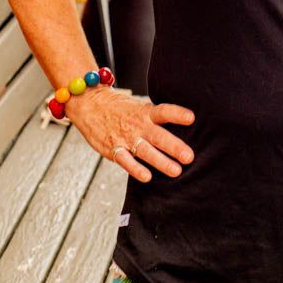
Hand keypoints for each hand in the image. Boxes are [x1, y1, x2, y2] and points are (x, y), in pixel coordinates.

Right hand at [65, 86, 194, 182]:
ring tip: (176, 171)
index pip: (164, 111)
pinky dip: (136, 169)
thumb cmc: (121, 108)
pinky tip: (147, 177)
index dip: (177, 114)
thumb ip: (158, 117)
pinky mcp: (113, 149)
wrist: (90, 105)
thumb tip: (188, 123)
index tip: (192, 118)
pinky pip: (125, 160)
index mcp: (146, 112)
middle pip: (158, 136)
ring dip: (161, 161)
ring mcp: (126, 138)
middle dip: (175, 147)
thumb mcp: (141, 106)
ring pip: (145, 151)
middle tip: (190, 157)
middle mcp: (138, 125)